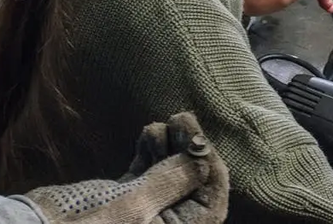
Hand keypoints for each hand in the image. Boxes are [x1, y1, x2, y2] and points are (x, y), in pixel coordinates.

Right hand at [25, 112, 229, 222]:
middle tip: (181, 117)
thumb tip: (202, 159)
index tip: (200, 138)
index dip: (210, 170)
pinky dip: (150, 153)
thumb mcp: (132, 205)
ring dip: (169, 148)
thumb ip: (169, 182)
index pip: (209, 206)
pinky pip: (147, 175)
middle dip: (188, 152)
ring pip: (169, 177)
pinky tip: (148, 133)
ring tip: (160, 124)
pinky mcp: (122, 201)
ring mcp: (141, 215)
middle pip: (190, 188)